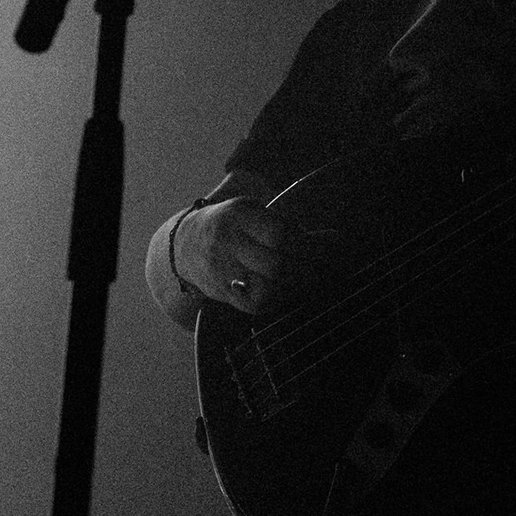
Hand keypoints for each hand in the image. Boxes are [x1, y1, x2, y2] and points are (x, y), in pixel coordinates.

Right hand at [174, 196, 301, 314]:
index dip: (302, 243)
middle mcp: (226, 242)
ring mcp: (221, 269)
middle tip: (311, 266)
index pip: (279, 234)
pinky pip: (254, 303)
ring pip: (267, 288)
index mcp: (238, 215)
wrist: (185, 243)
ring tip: (298, 279)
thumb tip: (330, 240)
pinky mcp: (219, 291)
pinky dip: (274, 299)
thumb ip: (284, 225)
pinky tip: (280, 290)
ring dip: (290, 286)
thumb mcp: (251, 212)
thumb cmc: (232, 225)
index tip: (310, 246)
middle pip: (275, 264)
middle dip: (301, 267)